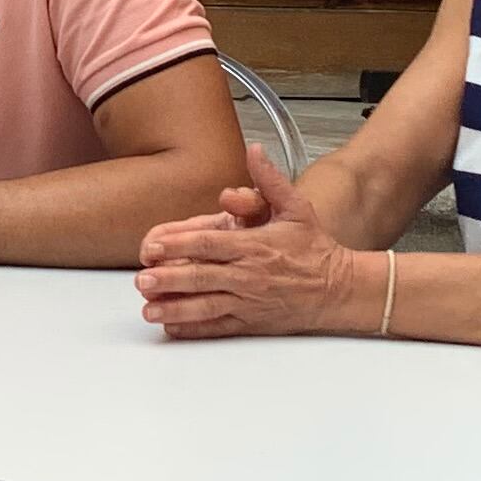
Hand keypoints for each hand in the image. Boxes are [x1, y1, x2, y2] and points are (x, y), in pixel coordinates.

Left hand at [133, 150, 371, 339]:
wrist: (340, 289)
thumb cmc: (316, 249)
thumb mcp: (297, 207)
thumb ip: (270, 180)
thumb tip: (254, 150)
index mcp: (255, 246)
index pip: (209, 244)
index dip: (178, 245)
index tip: (152, 246)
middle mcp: (249, 275)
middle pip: (202, 276)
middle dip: (169, 278)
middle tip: (141, 279)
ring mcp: (249, 302)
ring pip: (206, 306)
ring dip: (175, 307)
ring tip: (148, 309)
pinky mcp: (252, 322)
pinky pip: (218, 328)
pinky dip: (194, 329)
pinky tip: (171, 327)